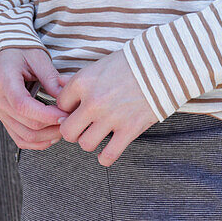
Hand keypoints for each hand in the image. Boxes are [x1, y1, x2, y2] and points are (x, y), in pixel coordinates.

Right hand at [0, 47, 67, 150]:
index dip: (46, 115)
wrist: (1, 52)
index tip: (65, 115)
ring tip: (63, 128)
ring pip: (23, 135)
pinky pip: (18, 137)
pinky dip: (36, 141)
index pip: (23, 106)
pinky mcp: (2, 117)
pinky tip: (51, 135)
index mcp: (3, 80)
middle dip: (51, 126)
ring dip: (46, 137)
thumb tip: (67, 99)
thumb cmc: (19, 50)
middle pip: (25, 124)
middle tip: (70, 120)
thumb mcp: (38, 58)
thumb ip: (52, 79)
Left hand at [56, 50, 159, 165]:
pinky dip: (105, 157)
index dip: (67, 108)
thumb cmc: (131, 63)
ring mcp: (111, 117)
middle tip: (83, 126)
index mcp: (83, 82)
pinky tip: (107, 150)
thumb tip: (58, 83)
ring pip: (85, 144)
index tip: (77, 108)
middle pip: (67, 131)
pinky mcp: (129, 129)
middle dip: (73, 130)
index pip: (60, 105)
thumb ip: (78, 78)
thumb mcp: (100, 65)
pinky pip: (108, 155)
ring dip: (90, 141)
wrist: (164, 65)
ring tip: (98, 134)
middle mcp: (93, 102)